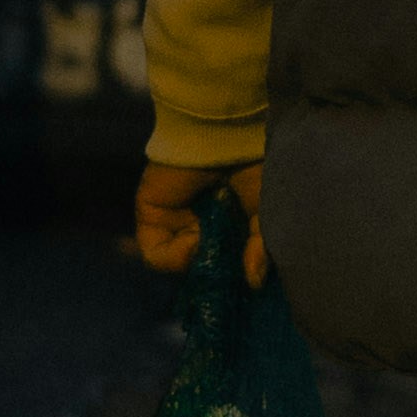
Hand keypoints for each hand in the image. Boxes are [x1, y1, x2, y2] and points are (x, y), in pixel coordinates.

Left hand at [132, 158, 263, 283]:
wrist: (225, 132)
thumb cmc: (252, 164)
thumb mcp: (265, 212)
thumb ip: (259, 248)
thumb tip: (254, 282)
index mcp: (225, 216)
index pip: (222, 257)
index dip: (232, 274)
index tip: (245, 283)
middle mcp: (197, 218)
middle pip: (199, 263)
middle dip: (214, 271)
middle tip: (229, 272)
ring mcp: (173, 218)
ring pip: (179, 262)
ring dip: (198, 260)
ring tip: (212, 240)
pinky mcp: (151, 214)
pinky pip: (156, 253)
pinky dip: (175, 256)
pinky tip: (194, 241)